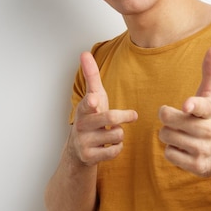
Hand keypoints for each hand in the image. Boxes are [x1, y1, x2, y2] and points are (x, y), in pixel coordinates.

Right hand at [68, 51, 137, 166]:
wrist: (78, 149)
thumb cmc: (91, 116)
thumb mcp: (92, 96)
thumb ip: (91, 75)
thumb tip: (84, 53)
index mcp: (83, 108)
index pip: (87, 103)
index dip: (91, 102)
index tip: (94, 101)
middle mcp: (80, 125)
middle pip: (110, 119)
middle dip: (124, 117)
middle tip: (131, 115)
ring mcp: (83, 142)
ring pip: (117, 136)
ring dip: (119, 134)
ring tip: (110, 134)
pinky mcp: (89, 157)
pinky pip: (115, 151)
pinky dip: (117, 148)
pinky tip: (109, 146)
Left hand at [158, 47, 210, 176]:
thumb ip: (210, 72)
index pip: (200, 106)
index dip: (192, 105)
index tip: (187, 105)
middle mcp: (210, 131)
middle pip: (170, 121)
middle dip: (167, 118)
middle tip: (176, 119)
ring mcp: (204, 150)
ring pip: (166, 137)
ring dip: (168, 134)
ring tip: (180, 133)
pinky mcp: (197, 166)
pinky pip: (169, 154)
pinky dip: (171, 150)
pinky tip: (183, 148)